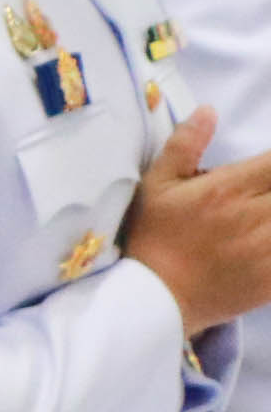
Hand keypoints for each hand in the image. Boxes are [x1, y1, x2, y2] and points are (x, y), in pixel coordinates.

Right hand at [121, 110, 270, 333]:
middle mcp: (255, 216)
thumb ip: (184, 145)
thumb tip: (209, 111)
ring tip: (267, 212)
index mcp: (228, 189)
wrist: (154, 299)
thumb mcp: (155, 186)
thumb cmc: (153, 238)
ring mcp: (269, 249)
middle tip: (265, 191)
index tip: (270, 167)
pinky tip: (268, 237)